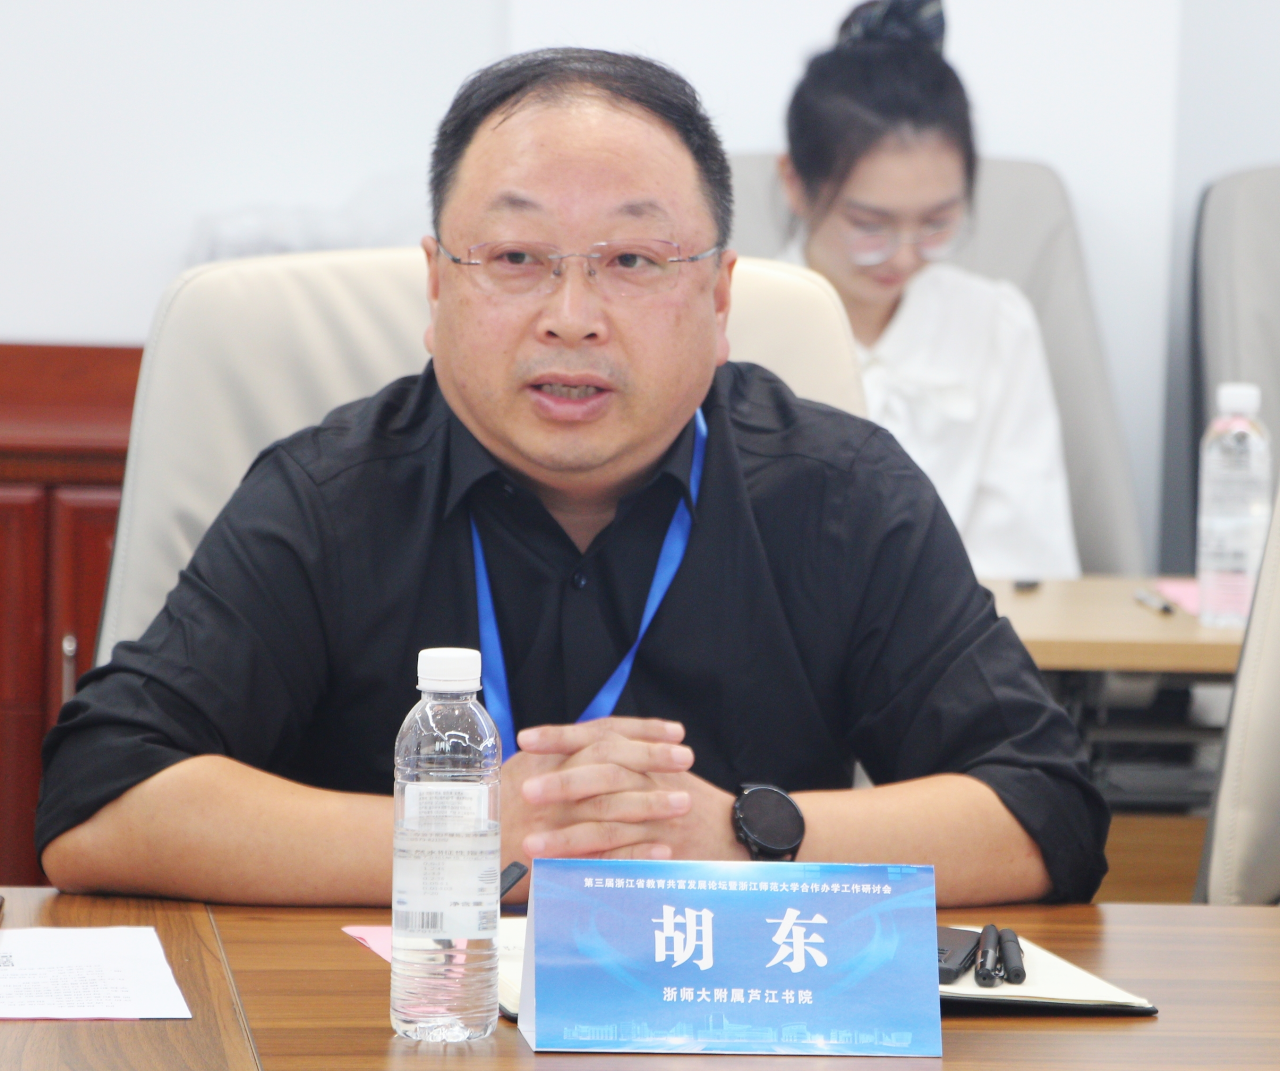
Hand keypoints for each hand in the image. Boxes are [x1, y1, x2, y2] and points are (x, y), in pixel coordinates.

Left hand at [508, 718, 747, 874]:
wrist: (733, 830)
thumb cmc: (685, 798)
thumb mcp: (655, 767)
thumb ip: (616, 760)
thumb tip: (562, 758)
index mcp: (643, 756)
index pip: (599, 737)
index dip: (561, 737)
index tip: (526, 739)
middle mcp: (650, 780)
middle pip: (603, 773)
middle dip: (561, 782)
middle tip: (525, 790)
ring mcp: (657, 818)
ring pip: (609, 821)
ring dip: (566, 834)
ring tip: (530, 845)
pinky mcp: (663, 852)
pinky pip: (625, 859)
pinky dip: (595, 865)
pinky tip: (565, 874)